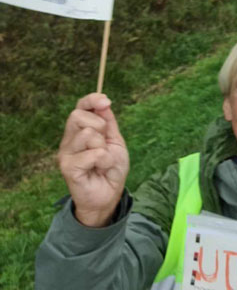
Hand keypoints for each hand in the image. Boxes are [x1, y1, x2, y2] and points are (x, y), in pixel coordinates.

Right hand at [58, 93, 128, 226]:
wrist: (110, 193)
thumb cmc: (111, 167)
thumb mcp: (114, 140)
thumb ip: (108, 122)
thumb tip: (104, 102)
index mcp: (80, 131)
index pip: (79, 107)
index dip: (91, 99)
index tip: (106, 102)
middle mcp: (69, 140)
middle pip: (78, 116)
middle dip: (100, 126)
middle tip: (104, 144)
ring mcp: (66, 154)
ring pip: (87, 134)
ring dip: (103, 147)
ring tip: (103, 160)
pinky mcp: (68, 168)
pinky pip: (92, 153)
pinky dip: (104, 160)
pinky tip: (101, 169)